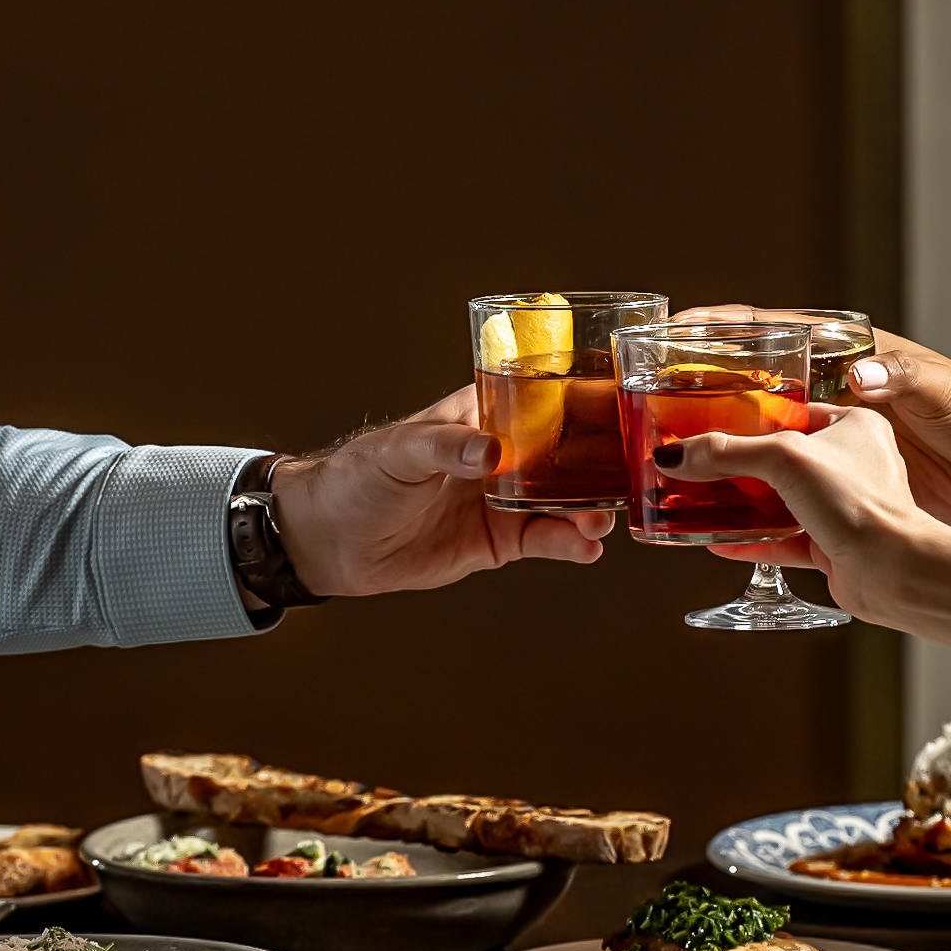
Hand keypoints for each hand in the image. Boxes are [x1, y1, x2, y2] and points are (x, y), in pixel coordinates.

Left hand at [266, 387, 611, 596]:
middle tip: (619, 480)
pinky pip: (544, 540)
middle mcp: (502, 455)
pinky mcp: (500, 541)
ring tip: (600, 522)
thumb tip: (490, 451)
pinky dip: (568, 544)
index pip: (539, 401)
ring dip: (588, 511)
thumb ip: (445, 448)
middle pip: (564, 456)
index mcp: (481, 417)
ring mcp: (504, 500)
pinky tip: (586, 548)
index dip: (580, 404)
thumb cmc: (358, 477)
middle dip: (596, 467)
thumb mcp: (399, 452)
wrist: (331, 540)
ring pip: (562, 502)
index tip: (615, 410)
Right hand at [659, 402, 937, 626]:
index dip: (754, 417)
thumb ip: (727, 453)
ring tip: (704, 500)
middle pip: (783, 460)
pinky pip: (783, 541)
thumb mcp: (785, 460)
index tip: (717, 421)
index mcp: (855, 426)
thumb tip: (676, 455)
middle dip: (741, 465)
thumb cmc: (861, 504)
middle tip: (703, 463)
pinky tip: (719, 541)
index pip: (795, 413)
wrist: (892, 571)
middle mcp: (853, 465)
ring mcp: (842, 508)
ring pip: (782, 502)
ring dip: (743, 505)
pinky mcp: (833, 547)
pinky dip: (752, 541)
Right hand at [673, 303, 950, 532]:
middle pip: (746, 404)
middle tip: (650, 412)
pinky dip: (748, 530)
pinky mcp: (837, 510)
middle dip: (697, 408)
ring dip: (714, 475)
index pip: (769, 336)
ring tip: (667, 479)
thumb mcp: (940, 391)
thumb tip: (856, 377)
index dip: (717, 332)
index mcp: (845, 364)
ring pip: (754, 466)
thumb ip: (896, 379)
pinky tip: (712, 537)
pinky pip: (780, 522)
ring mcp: (826, 463)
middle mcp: (825, 410)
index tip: (669, 329)